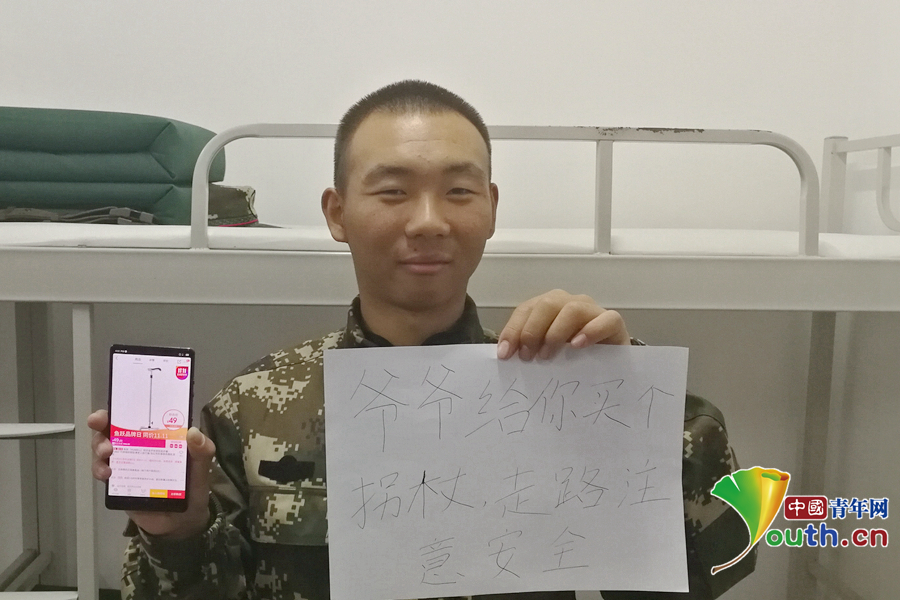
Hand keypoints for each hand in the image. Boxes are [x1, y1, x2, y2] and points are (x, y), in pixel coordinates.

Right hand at [88, 409, 215, 538]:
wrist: (183, 523)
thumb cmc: (193, 488)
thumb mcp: (202, 468)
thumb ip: (202, 451)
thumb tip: (193, 432)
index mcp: (159, 436)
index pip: (139, 416)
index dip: (123, 408)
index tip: (112, 407)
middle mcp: (139, 447)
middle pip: (114, 429)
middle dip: (102, 425)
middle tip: (102, 429)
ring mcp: (127, 465)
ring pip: (104, 450)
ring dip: (99, 448)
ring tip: (107, 455)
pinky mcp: (119, 484)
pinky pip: (104, 473)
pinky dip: (100, 470)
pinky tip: (107, 474)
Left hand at [497, 289, 629, 360]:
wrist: (611, 366)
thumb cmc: (574, 359)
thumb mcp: (547, 352)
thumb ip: (529, 349)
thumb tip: (506, 355)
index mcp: (550, 307)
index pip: (526, 309)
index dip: (513, 330)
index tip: (505, 354)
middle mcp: (570, 302)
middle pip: (547, 305)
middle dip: (531, 331)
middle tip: (527, 357)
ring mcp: (593, 310)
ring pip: (572, 309)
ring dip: (555, 333)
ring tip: (547, 355)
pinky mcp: (614, 323)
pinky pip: (606, 319)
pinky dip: (590, 331)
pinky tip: (577, 346)